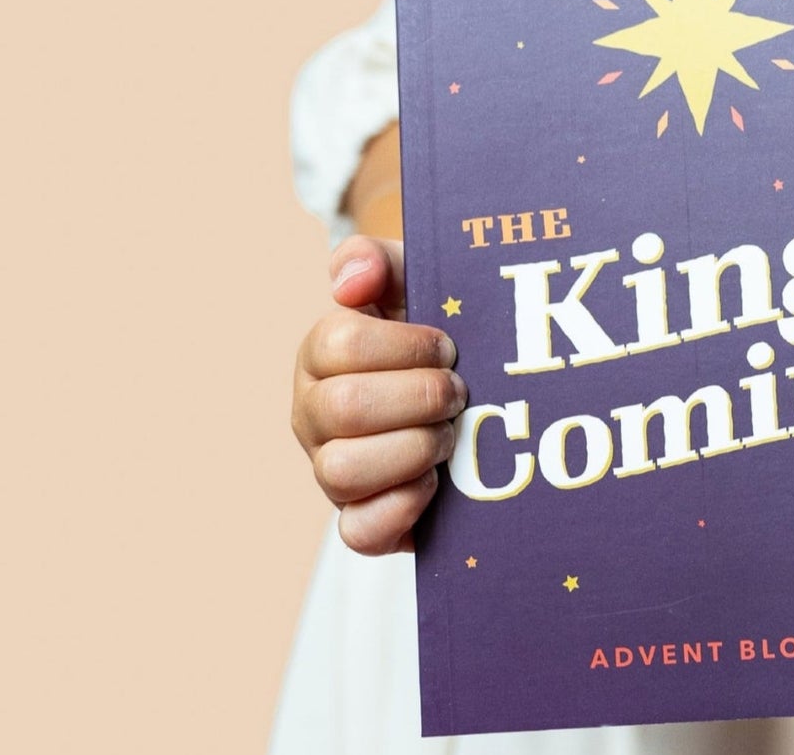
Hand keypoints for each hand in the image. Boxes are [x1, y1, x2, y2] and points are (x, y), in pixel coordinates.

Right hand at [290, 236, 468, 553]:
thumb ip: (376, 260)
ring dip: (413, 449)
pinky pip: (358, 532)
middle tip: (459, 391)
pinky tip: (436, 483)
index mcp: (321, 354)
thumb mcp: (413, 281)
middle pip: (343, 408)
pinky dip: (401, 507)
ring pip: (341, 472)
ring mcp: (332, 471)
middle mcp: (315, 415)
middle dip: (418, 396)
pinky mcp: (362, 521)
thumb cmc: (436, 332)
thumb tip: (348, 282)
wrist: (478, 392)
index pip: (338, 342)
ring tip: (450, 436)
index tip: (448, 344)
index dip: (404, 344)